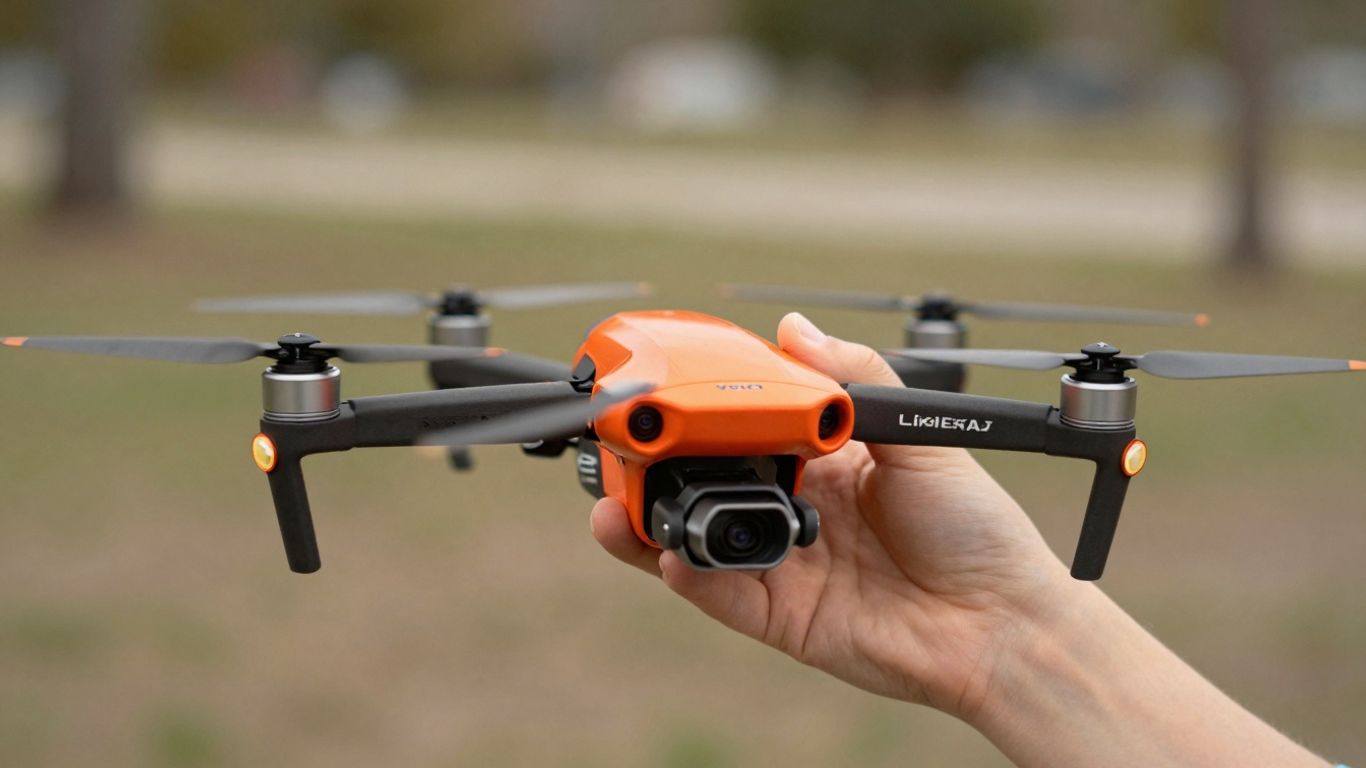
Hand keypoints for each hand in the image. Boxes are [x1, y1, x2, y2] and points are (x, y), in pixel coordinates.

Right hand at [590, 312, 1072, 715]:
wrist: (1005, 621)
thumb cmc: (974, 529)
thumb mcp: (919, 437)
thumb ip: (856, 381)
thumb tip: (794, 328)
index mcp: (819, 464)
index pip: (743, 432)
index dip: (700, 415)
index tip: (663, 392)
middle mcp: (790, 510)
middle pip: (703, 487)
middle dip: (654, 471)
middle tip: (623, 450)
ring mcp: (781, 566)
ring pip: (694, 544)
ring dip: (649, 526)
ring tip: (618, 506)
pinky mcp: (781, 619)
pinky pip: (722, 597)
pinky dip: (691, 578)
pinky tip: (671, 557)